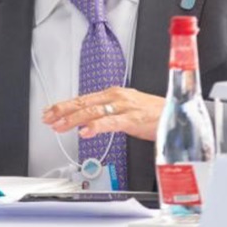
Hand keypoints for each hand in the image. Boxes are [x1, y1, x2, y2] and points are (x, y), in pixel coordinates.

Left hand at [42, 86, 164, 140]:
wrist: (179, 114)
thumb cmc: (155, 114)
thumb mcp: (127, 110)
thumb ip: (108, 114)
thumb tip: (89, 121)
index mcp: (113, 94)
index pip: (83, 98)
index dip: (64, 105)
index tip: (50, 111)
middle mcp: (116, 97)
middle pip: (83, 102)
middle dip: (62, 111)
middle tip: (47, 118)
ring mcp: (124, 107)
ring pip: (92, 111)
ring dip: (72, 119)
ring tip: (59, 126)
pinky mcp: (133, 119)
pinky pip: (110, 122)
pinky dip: (95, 127)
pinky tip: (85, 132)